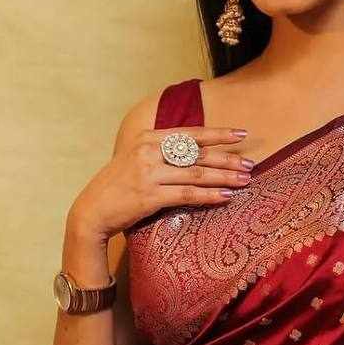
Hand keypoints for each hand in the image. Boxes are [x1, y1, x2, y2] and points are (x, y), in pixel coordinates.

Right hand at [70, 120, 254, 242]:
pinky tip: (226, 197)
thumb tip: (194, 151)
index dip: (218, 134)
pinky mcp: (149, 196)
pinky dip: (209, 195)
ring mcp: (149, 174)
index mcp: (147, 138)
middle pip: (197, 153)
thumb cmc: (118, 186)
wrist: (92, 210)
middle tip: (250, 163)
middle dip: (227, 158)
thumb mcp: (136, 158)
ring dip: (224, 177)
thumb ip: (161, 151)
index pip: (190, 133)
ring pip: (196, 173)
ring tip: (245, 180)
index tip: (241, 134)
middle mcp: (149, 151)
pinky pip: (187, 195)